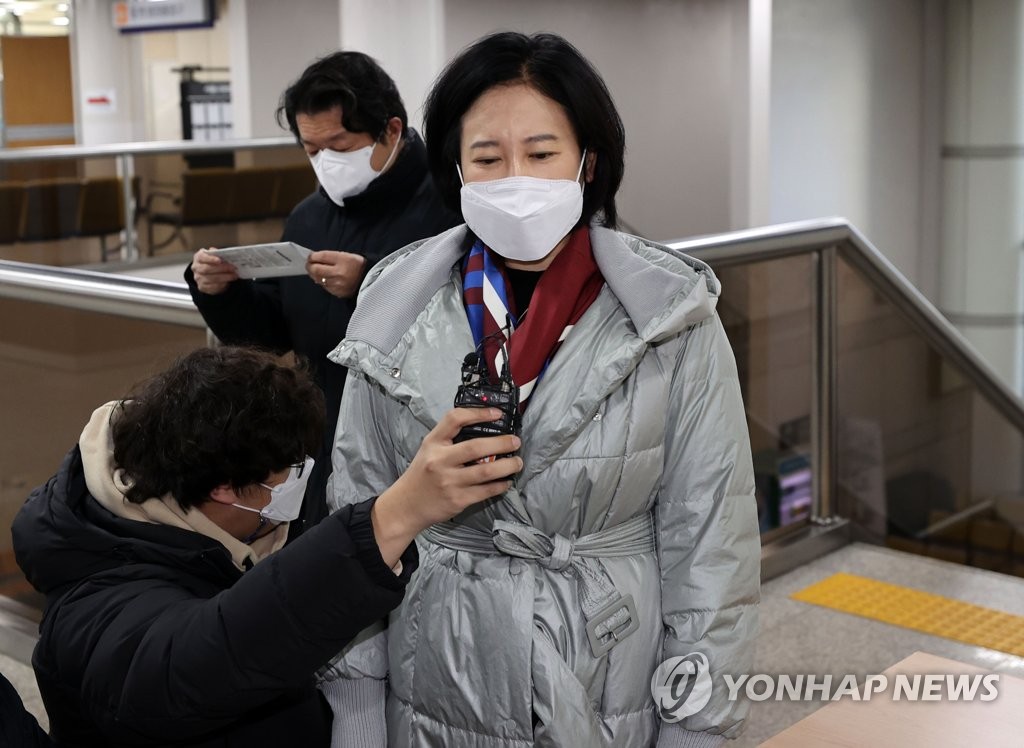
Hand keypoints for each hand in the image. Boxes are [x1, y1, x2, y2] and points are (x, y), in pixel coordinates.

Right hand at [191, 248, 238, 294]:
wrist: (209, 274)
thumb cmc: (213, 262)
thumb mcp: (215, 256)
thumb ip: (217, 254)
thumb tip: (222, 253)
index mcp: (198, 257)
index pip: (202, 257)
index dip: (210, 259)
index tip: (220, 260)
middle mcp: (196, 268)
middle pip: (207, 269)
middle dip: (221, 268)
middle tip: (232, 268)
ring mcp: (198, 278)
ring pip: (211, 279)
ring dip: (224, 277)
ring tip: (234, 275)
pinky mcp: (202, 287)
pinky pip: (212, 287)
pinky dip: (222, 284)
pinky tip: (228, 282)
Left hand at [307, 250, 366, 297]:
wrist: (371, 281)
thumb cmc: (358, 266)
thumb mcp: (347, 255)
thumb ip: (331, 256)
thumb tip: (315, 258)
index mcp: (343, 260)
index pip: (322, 256)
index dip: (313, 256)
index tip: (310, 256)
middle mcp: (339, 273)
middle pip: (316, 269)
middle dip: (310, 266)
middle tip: (309, 264)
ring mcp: (337, 284)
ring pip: (318, 278)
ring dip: (314, 274)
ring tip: (315, 270)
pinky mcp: (337, 292)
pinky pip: (324, 286)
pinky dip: (322, 281)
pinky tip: (324, 278)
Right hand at [371, 408, 521, 566]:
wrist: (406, 505)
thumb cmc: (423, 474)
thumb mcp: (429, 449)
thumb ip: (450, 438)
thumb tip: (484, 427)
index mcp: (433, 443)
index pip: (455, 419)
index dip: (478, 413)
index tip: (498, 414)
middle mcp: (440, 461)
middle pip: (476, 447)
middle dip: (502, 443)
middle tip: (516, 441)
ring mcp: (449, 482)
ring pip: (486, 472)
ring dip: (508, 466)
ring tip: (518, 463)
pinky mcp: (458, 500)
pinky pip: (486, 491)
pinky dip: (500, 485)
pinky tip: (506, 481)